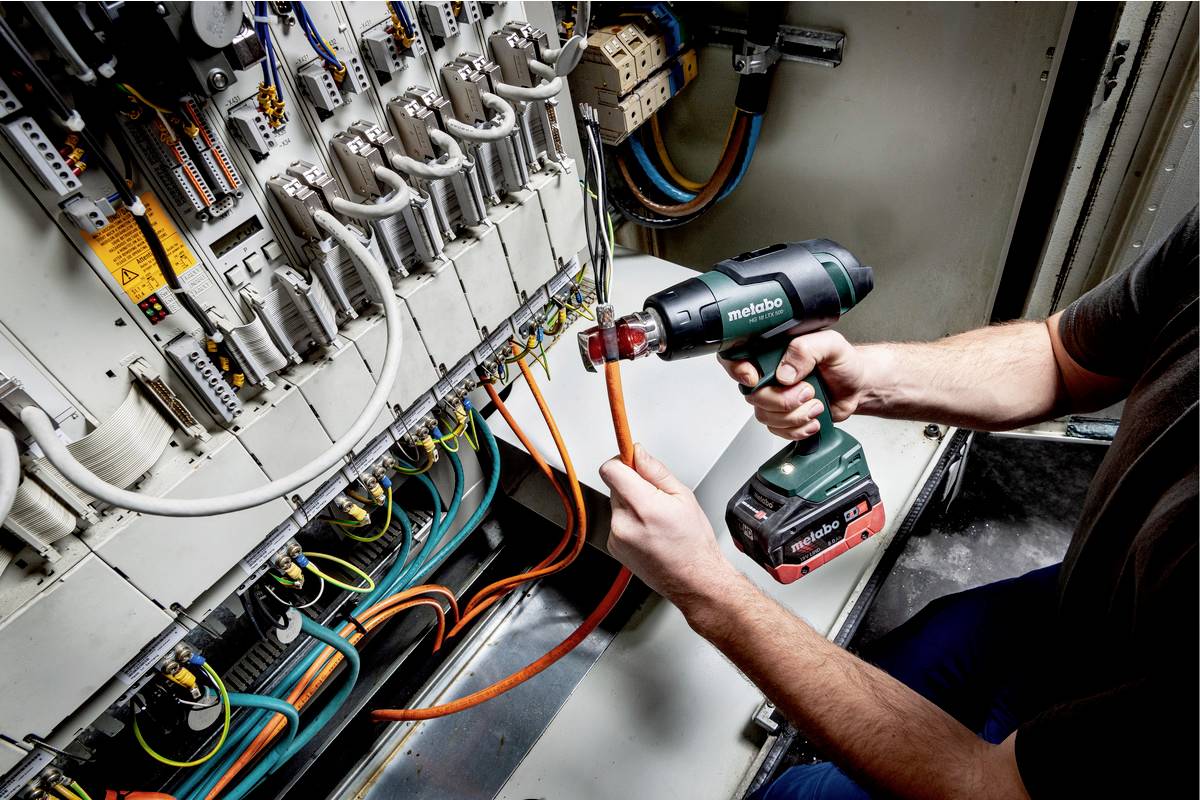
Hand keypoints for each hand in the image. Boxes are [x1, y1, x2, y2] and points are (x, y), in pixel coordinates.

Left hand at [599, 444, 737, 605]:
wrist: (693, 580)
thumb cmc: (693, 543)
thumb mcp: (683, 496)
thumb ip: (656, 471)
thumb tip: (638, 453)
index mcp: (644, 507)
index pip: (611, 470)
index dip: (621, 461)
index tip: (630, 460)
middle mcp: (624, 523)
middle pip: (615, 485)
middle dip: (632, 484)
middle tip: (655, 497)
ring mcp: (616, 537)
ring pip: (616, 503)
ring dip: (631, 503)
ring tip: (654, 518)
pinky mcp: (613, 546)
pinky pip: (616, 521)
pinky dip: (629, 521)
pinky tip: (648, 532)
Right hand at [720, 330, 866, 440]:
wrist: (857, 387)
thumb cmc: (843, 363)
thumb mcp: (830, 345)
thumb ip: (805, 350)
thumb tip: (784, 372)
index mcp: (773, 351)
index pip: (736, 357)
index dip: (738, 370)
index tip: (754, 378)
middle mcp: (769, 374)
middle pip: (753, 395)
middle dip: (782, 400)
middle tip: (807, 391)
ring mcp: (774, 396)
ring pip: (764, 416)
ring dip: (794, 416)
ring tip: (815, 404)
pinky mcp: (783, 416)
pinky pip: (777, 430)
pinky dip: (797, 429)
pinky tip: (811, 418)